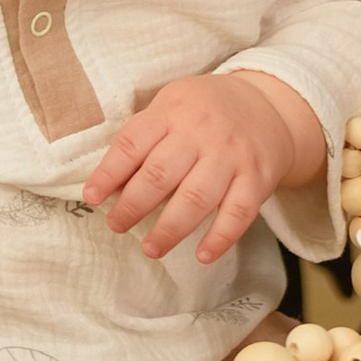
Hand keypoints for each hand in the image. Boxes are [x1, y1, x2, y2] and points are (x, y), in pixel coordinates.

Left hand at [82, 68, 323, 264]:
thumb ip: (143, 140)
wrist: (268, 105)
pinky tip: (202, 255)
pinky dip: (220, 237)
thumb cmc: (205, 113)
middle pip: (161, 174)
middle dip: (133, 205)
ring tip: (150, 248)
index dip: (109, 173)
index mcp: (172, 111)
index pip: (133, 143)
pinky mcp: (258, 178)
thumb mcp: (171, 108)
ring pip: (197, 197)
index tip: (91, 197)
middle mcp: (202, 132)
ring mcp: (232, 156)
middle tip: (116, 225)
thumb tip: (108, 186)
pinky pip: (239, 212)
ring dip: (170, 228)